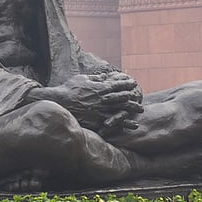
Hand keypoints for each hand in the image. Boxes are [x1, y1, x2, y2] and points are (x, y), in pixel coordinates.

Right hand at [27, 73, 141, 131]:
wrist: (60, 102)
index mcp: (100, 88)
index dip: (126, 83)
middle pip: (123, 98)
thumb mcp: (82, 79)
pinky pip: (114, 122)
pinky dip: (125, 124)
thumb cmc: (69, 89)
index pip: (117, 85)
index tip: (133, 82)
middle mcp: (103, 99)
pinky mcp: (98, 120)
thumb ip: (95, 78)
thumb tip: (104, 76)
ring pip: (121, 110)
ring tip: (141, 110)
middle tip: (140, 98)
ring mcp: (101, 110)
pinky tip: (132, 125)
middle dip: (133, 97)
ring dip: (132, 110)